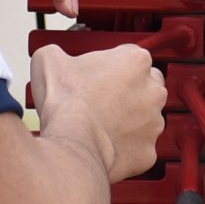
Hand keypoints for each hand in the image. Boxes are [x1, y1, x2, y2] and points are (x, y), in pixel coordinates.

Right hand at [30, 45, 166, 181]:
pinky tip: (106, 145)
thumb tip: (54, 57)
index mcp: (136, 61)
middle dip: (128, 92)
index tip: (98, 76)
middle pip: (146, 86)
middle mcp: (153, 91)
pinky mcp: (149, 151)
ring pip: (145, 119)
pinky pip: (140, 148)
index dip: (112, 66)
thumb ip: (58, 52)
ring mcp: (154, 123)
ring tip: (101, 125)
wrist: (72, 143)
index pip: (130, 56)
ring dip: (129, 121)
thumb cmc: (66, 102)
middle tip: (102, 101)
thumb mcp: (50, 59)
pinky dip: (126, 148)